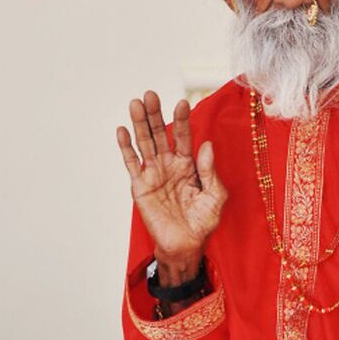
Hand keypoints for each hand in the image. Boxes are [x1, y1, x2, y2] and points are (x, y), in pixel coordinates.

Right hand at [116, 92, 227, 282]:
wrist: (186, 245)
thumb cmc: (202, 222)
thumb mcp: (216, 196)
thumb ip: (210, 172)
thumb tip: (207, 145)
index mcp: (188, 166)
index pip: (184, 137)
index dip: (182, 121)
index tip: (183, 103)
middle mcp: (169, 165)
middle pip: (160, 134)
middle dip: (155, 114)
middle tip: (151, 94)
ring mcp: (154, 174)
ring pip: (145, 143)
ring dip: (140, 124)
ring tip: (136, 104)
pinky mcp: (141, 186)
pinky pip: (132, 164)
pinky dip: (126, 147)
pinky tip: (122, 131)